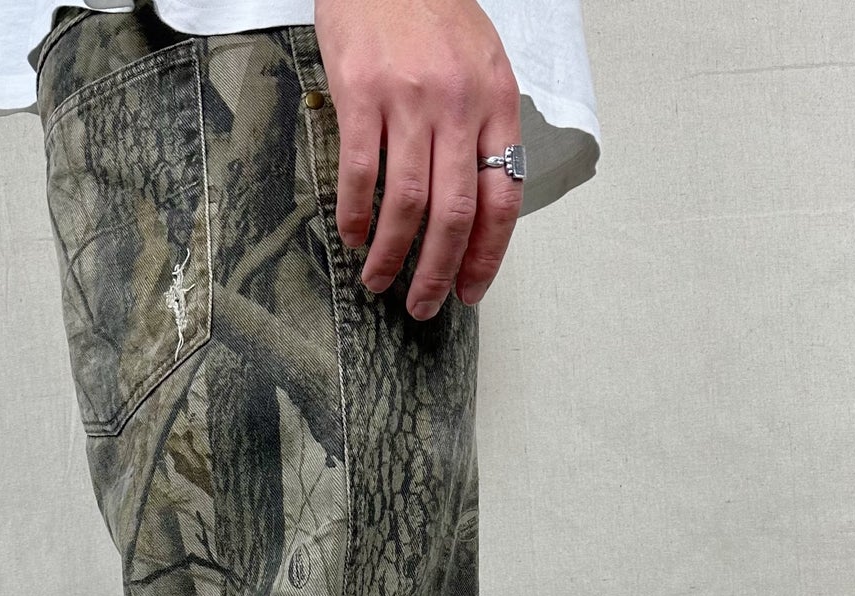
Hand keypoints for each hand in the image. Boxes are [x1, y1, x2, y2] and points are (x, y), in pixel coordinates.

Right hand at [313, 0, 523, 320]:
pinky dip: (355, 215)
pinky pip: (360, 173)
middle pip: (456, 213)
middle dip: (438, 272)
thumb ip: (481, 127)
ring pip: (408, 203)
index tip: (470, 291)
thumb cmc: (430, 12)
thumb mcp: (479, 63)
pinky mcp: (362, 93)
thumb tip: (474, 202)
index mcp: (496, 101)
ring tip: (378, 282)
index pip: (502, 197)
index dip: (487, 255)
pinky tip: (352, 236)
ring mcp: (410, 99)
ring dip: (391, 255)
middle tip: (424, 307)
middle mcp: (459, 104)